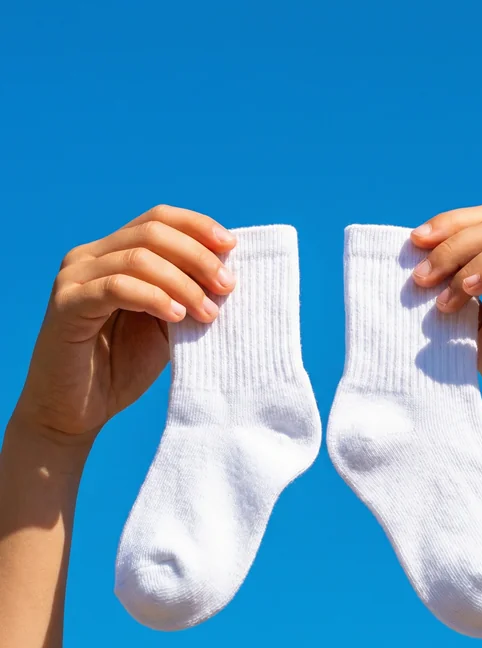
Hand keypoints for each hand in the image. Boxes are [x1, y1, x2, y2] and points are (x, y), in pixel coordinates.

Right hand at [13, 205, 236, 447]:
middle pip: (152, 232)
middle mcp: (90, 256)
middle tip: (226, 286)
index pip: (158, 219)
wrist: (77, 411)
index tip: (231, 246)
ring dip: (183, 283)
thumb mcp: (164, 324)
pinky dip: (153, 297)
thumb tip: (227, 274)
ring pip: (138, 258)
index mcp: (113, 253)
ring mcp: (75, 277)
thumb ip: (184, 295)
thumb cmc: (122, 366)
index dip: (197, 226)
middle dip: (198, 256)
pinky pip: (116, 287)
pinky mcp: (67, 304)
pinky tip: (175, 316)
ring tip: (208, 312)